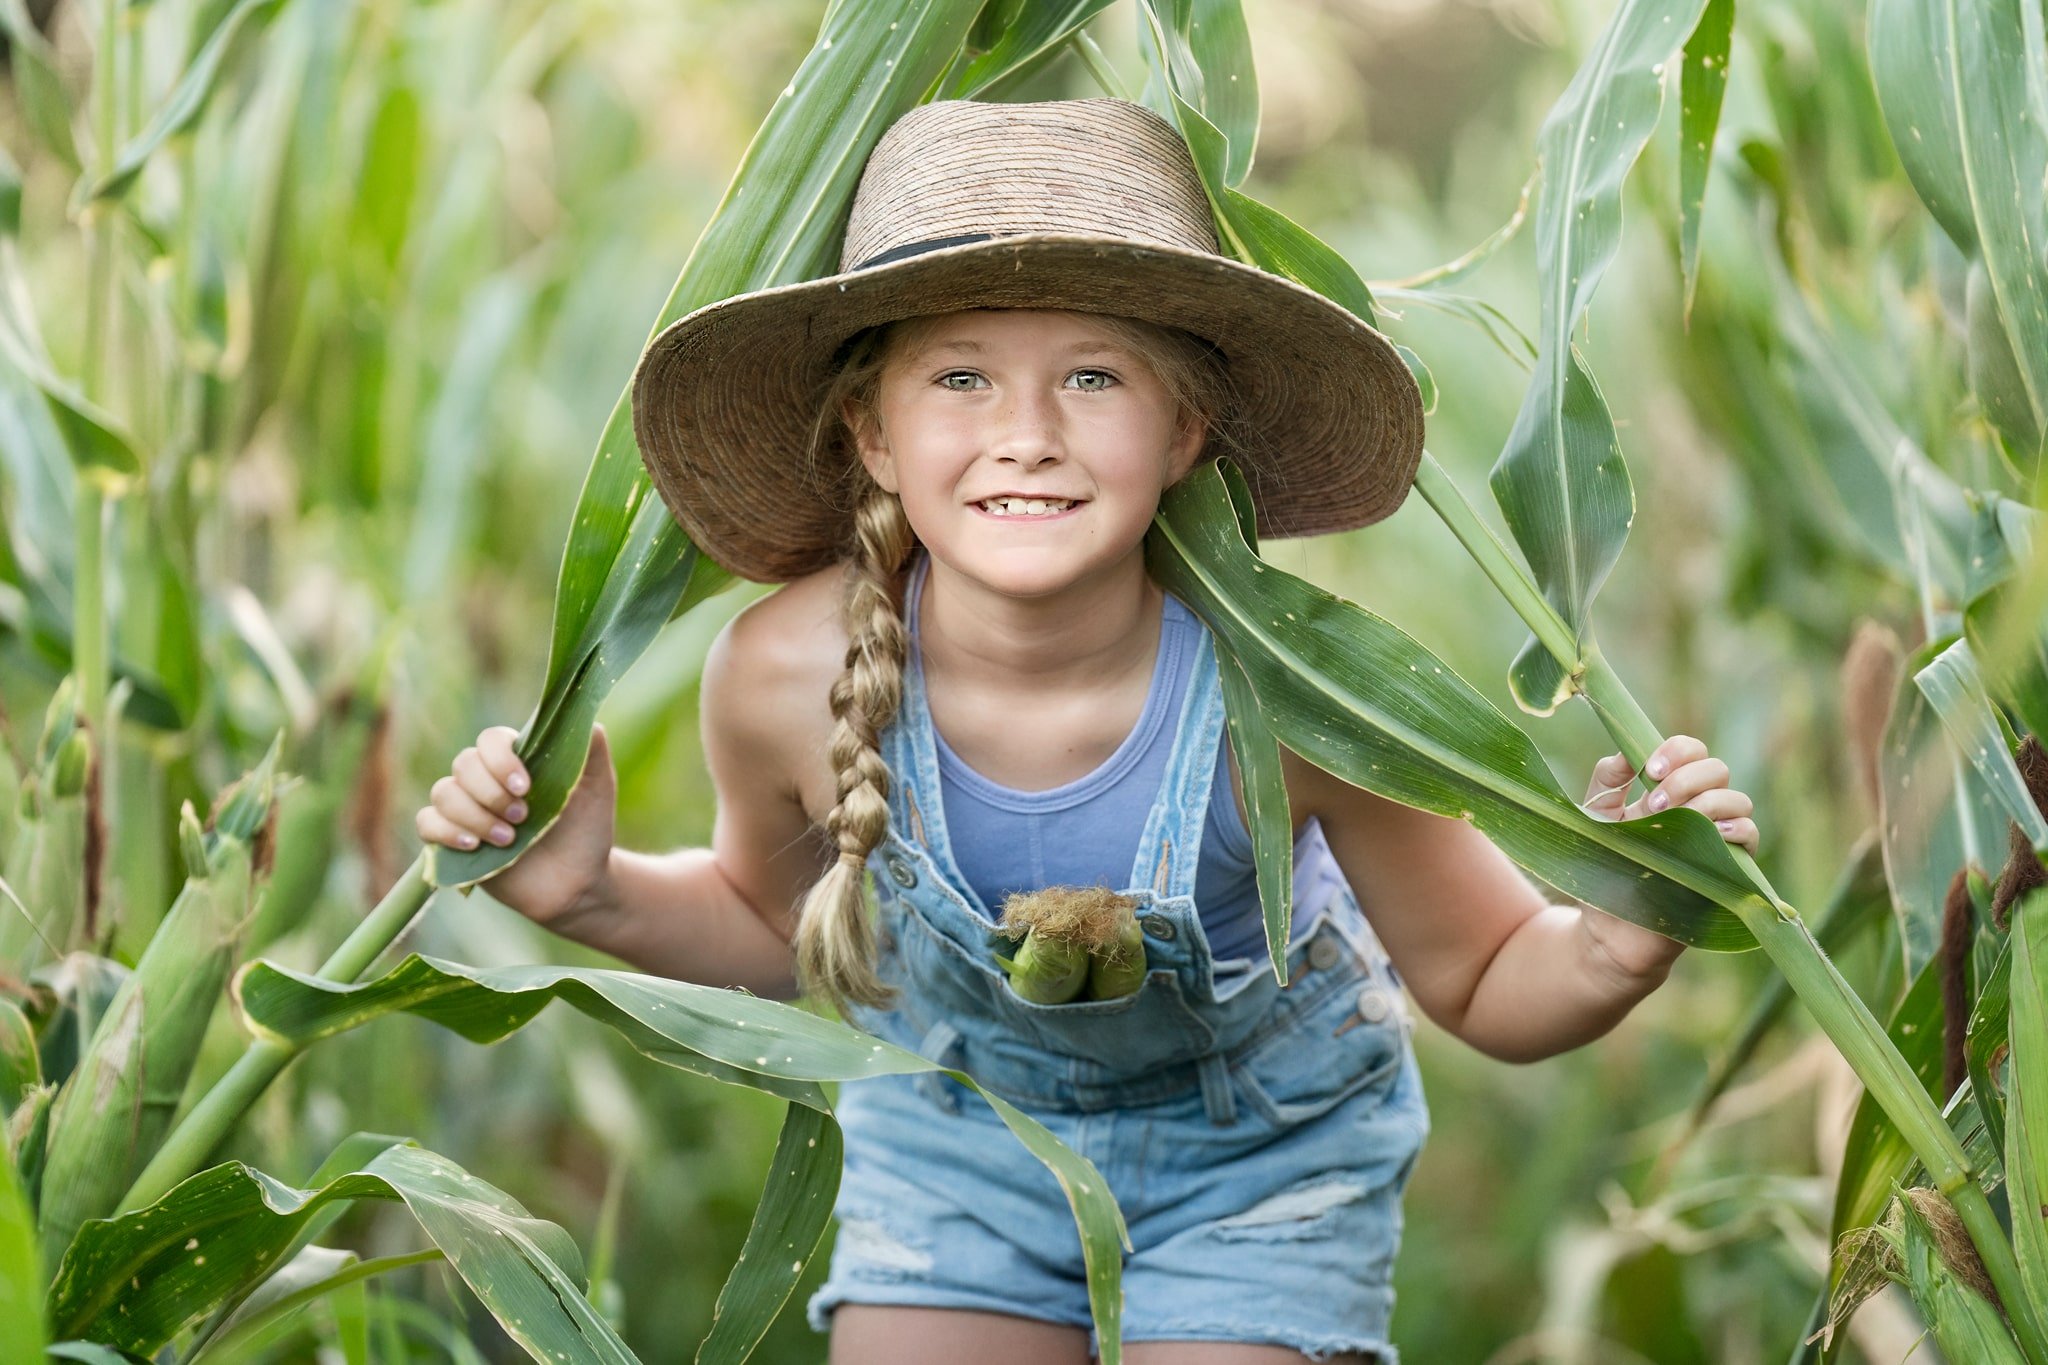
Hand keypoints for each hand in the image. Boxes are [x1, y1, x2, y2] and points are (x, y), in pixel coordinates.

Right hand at [415, 723, 618, 928]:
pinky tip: (473, 845)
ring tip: (509, 840)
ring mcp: (467, 809)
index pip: (490, 739)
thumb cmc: (587, 830)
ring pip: (443, 793)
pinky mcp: (451, 841)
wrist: (578, 882)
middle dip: (491, 792)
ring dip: (474, 815)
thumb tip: (585, 715)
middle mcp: (486, 781)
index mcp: (515, 761)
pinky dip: (445, 831)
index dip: (501, 760)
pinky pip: (426, 823)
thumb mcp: (598, 787)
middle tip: (523, 818)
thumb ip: (592, 748)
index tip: (525, 787)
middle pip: (463, 764)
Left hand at [1581, 733, 1759, 857]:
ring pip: (1738, 799)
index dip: (1677, 751)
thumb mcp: (1596, 817)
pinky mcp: (1730, 867)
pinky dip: (1737, 827)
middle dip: (1686, 779)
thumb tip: (1626, 750)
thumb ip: (1608, 780)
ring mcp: (1716, 836)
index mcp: (1669, 790)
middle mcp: (1698, 807)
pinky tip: (1714, 832)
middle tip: (1655, 804)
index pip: (1691, 752)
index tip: (1650, 769)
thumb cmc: (1602, 867)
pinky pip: (1750, 835)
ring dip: (1708, 802)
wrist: (1609, 923)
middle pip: (1717, 769)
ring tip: (1674, 822)